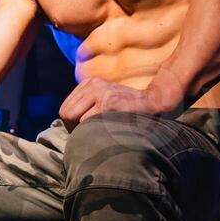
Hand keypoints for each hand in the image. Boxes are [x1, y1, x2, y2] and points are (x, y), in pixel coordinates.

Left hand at [59, 76, 179, 127]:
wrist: (154, 102)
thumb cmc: (128, 109)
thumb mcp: (105, 100)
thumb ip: (87, 107)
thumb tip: (68, 126)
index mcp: (89, 83)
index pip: (65, 108)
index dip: (71, 125)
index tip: (84, 133)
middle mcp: (93, 84)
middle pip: (66, 113)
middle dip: (73, 129)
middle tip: (87, 137)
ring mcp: (100, 92)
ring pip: (74, 118)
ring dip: (83, 131)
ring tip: (97, 135)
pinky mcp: (108, 102)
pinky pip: (87, 122)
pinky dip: (93, 131)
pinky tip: (105, 133)